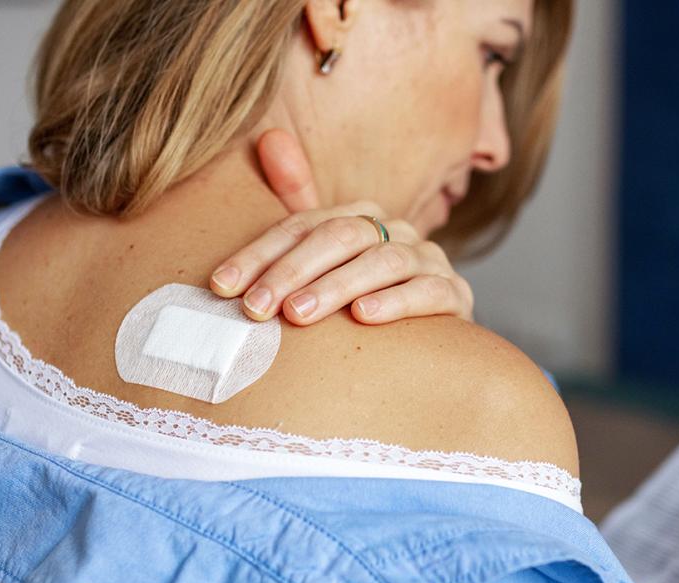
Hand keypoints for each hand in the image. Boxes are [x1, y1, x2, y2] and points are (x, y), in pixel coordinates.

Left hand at [209, 129, 474, 324]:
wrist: (431, 346)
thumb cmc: (363, 303)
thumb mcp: (325, 263)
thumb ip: (297, 205)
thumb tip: (269, 139)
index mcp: (361, 218)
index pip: (303, 225)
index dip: (260, 254)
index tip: (223, 286)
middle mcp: (397, 230)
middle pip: (341, 237)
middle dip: (292, 271)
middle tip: (257, 307)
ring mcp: (429, 261)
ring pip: (382, 262)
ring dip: (336, 286)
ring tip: (299, 314)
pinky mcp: (456, 296)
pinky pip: (428, 291)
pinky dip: (396, 302)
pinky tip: (365, 316)